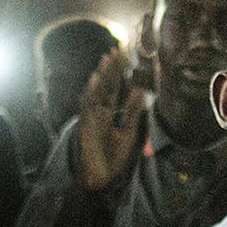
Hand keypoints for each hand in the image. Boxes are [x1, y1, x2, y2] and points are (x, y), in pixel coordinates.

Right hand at [75, 47, 143, 191]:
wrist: (101, 178)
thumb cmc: (113, 157)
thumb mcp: (128, 132)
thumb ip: (132, 112)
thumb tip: (140, 91)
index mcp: (110, 112)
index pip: (115, 88)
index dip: (119, 72)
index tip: (125, 55)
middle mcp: (99, 111)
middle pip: (106, 86)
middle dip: (111, 69)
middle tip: (117, 49)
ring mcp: (92, 117)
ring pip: (96, 92)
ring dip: (101, 76)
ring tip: (107, 59)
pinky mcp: (86, 125)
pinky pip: (87, 106)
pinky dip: (91, 93)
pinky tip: (96, 80)